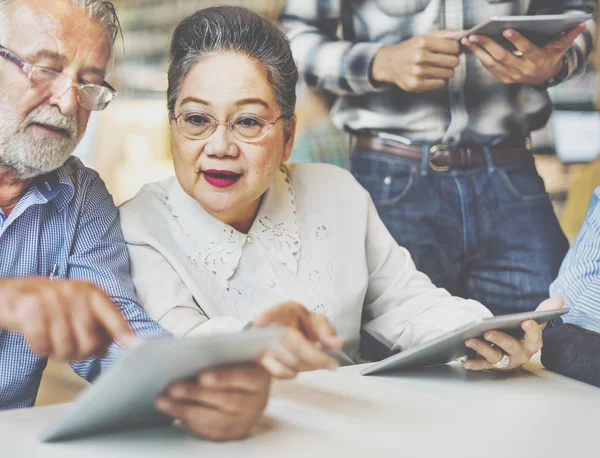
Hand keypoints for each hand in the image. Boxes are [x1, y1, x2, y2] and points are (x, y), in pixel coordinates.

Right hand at [0, 277, 135, 359]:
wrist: (13, 294)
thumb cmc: (51, 305)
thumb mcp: (77, 308)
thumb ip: (96, 325)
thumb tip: (107, 348)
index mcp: (91, 292)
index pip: (111, 313)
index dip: (122, 330)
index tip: (133, 344)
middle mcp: (74, 292)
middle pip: (89, 339)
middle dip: (82, 353)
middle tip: (72, 351)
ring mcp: (52, 299)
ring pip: (66, 346)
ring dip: (60, 354)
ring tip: (55, 343)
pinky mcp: (30, 309)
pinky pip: (43, 345)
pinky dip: (41, 350)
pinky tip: (40, 340)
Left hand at [156, 364, 269, 440]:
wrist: (251, 391)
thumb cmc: (237, 367)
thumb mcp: (236, 358)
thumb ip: (220, 357)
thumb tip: (191, 357)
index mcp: (259, 378)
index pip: (243, 377)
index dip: (222, 377)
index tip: (201, 376)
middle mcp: (257, 402)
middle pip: (226, 400)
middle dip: (196, 394)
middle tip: (173, 388)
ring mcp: (246, 421)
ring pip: (216, 419)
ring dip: (186, 410)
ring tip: (164, 402)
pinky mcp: (233, 434)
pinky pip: (211, 432)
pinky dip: (191, 423)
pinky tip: (175, 413)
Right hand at [251, 301, 343, 378]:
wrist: (285, 335)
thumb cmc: (300, 326)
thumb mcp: (316, 322)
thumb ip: (326, 331)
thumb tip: (336, 344)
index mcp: (285, 311)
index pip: (275, 311)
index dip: (267, 316)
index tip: (259, 321)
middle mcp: (270, 326)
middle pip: (292, 343)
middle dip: (315, 355)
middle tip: (332, 364)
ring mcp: (262, 344)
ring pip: (289, 360)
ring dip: (307, 364)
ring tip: (315, 360)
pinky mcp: (260, 359)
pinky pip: (279, 371)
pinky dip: (293, 372)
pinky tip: (299, 366)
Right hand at [371, 30, 461, 91]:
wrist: (389, 64)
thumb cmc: (410, 49)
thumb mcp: (424, 38)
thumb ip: (444, 35)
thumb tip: (462, 35)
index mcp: (423, 42)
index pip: (454, 47)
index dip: (455, 49)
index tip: (450, 51)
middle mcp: (420, 57)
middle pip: (453, 61)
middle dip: (452, 61)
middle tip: (445, 61)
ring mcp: (418, 72)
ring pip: (448, 74)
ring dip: (446, 71)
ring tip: (437, 69)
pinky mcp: (416, 85)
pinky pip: (440, 84)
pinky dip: (440, 80)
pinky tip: (432, 76)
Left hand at [460, 23, 585, 84]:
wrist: (544, 77)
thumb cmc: (550, 56)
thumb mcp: (559, 47)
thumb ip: (567, 36)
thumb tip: (580, 25)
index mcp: (537, 61)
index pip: (526, 50)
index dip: (517, 40)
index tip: (506, 29)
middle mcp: (523, 70)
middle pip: (502, 57)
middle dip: (487, 45)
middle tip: (475, 35)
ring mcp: (511, 76)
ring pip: (491, 63)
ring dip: (478, 51)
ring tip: (468, 40)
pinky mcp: (503, 79)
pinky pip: (489, 67)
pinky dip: (479, 57)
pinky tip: (471, 47)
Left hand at [463, 297, 563, 370]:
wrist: (510, 349)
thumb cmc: (521, 333)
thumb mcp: (530, 322)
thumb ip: (543, 311)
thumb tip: (559, 299)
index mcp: (531, 343)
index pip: (534, 337)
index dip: (532, 330)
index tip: (526, 320)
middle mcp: (520, 354)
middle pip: (512, 348)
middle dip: (501, 340)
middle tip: (488, 332)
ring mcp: (506, 361)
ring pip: (495, 356)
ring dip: (482, 349)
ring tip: (469, 340)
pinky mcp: (493, 365)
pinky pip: (484, 366)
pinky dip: (475, 364)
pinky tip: (466, 362)